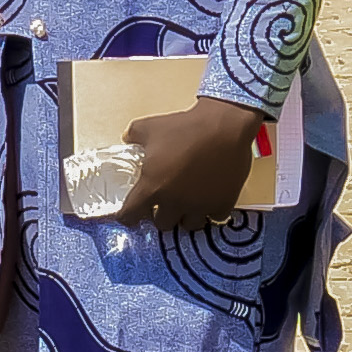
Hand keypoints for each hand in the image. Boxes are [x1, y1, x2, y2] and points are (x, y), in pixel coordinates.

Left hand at [115, 98, 265, 233]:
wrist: (224, 126)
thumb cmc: (185, 127)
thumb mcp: (150, 126)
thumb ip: (133, 135)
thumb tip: (126, 139)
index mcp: (152, 187)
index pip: (130, 215)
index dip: (128, 215)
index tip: (131, 213)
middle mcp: (174, 202)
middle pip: (162, 224)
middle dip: (161, 214)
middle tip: (165, 201)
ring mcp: (200, 206)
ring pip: (189, 225)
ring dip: (186, 215)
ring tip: (189, 202)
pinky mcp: (223, 203)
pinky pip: (214, 217)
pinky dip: (212, 210)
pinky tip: (211, 198)